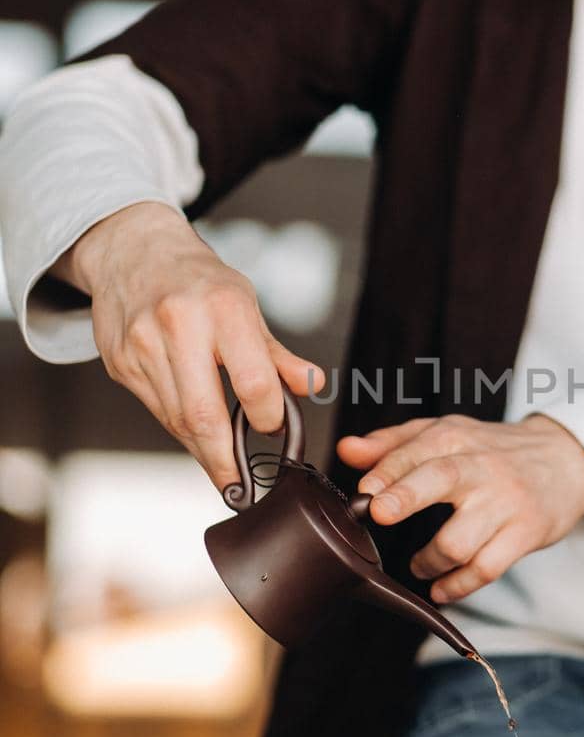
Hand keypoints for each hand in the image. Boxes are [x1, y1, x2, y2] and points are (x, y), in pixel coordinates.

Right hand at [63, 201, 324, 490]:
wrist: (134, 250)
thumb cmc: (198, 279)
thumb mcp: (246, 303)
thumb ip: (276, 353)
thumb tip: (311, 384)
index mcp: (223, 307)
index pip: (252, 382)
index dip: (267, 416)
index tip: (273, 431)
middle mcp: (179, 324)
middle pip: (203, 414)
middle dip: (224, 460)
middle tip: (239, 485)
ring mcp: (142, 344)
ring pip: (176, 418)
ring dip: (201, 448)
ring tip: (221, 461)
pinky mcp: (120, 360)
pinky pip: (155, 409)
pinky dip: (178, 427)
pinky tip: (193, 430)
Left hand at [335, 411, 583, 601]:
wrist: (566, 459)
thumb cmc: (492, 450)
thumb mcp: (447, 435)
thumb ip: (394, 444)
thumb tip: (346, 450)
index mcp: (456, 438)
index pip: (418, 450)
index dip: (388, 470)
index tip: (366, 491)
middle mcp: (482, 467)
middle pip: (442, 477)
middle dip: (407, 495)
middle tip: (381, 515)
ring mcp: (506, 503)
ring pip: (461, 539)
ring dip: (429, 560)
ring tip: (418, 566)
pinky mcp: (525, 533)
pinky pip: (486, 568)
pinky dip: (458, 585)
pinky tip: (441, 588)